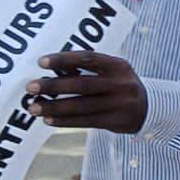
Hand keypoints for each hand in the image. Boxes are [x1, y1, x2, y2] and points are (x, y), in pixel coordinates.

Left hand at [26, 52, 147, 133]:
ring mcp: (119, 103)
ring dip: (54, 107)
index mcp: (118, 65)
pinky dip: (65, 121)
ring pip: (81, 106)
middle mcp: (121, 83)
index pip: (88, 58)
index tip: (41, 62)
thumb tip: (53, 70)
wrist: (148, 108)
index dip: (64, 60)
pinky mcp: (115, 121)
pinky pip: (85, 121)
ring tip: (33, 107)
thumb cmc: (119, 86)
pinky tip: (49, 119)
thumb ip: (88, 69)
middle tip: (30, 87)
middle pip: (82, 84)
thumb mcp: (112, 72)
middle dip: (53, 86)